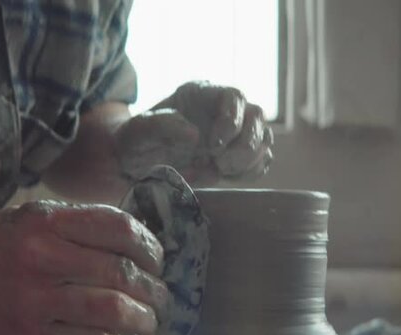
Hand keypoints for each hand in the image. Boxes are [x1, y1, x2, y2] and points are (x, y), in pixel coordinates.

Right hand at [0, 201, 168, 334]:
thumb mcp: (26, 218)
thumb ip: (75, 225)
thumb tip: (135, 242)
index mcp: (43, 221)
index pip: (118, 229)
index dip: (149, 247)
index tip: (157, 260)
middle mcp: (39, 258)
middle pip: (121, 274)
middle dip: (153, 290)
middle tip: (161, 299)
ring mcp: (33, 303)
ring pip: (112, 313)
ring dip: (142, 322)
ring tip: (149, 324)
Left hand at [115, 81, 273, 184]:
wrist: (137, 161)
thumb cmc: (137, 139)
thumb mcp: (139, 129)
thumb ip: (163, 125)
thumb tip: (195, 135)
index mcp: (203, 93)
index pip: (234, 97)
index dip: (231, 120)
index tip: (213, 146)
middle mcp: (224, 109)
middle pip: (257, 117)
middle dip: (245, 144)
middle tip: (220, 163)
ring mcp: (234, 132)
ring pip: (264, 139)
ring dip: (249, 160)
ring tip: (220, 169)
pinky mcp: (237, 156)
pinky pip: (260, 161)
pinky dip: (249, 172)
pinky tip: (225, 175)